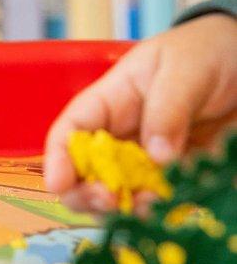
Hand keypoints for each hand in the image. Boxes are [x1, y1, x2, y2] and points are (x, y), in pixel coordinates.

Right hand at [43, 14, 236, 202]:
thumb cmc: (205, 52)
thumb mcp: (184, 69)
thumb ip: (168, 108)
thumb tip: (157, 156)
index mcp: (112, 101)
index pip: (72, 130)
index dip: (58, 157)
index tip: (58, 183)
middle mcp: (125, 135)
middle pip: (87, 173)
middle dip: (87, 193)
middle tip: (112, 200)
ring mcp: (152, 160)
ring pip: (123, 195)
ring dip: (130, 208)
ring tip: (154, 203)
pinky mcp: (182, 176)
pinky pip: (166, 202)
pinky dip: (167, 211)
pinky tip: (176, 205)